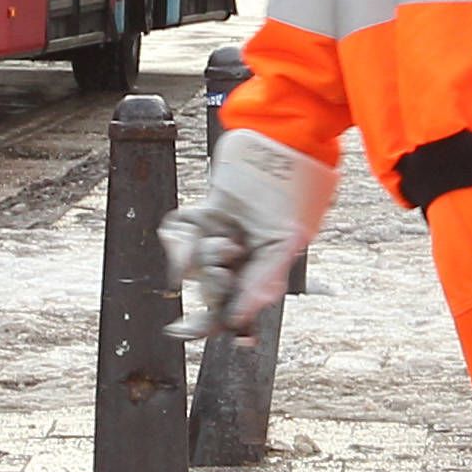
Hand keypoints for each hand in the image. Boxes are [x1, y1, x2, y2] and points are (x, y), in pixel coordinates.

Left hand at [164, 129, 333, 340]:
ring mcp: (228, 230)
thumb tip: (244, 318)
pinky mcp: (210, 207)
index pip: (244, 303)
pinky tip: (183, 230)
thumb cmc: (293, 183)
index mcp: (270, 263)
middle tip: (205, 290)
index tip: (203, 336)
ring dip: (201, 254)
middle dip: (211, 285)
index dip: (226, 323)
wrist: (281, 134)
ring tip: (222, 238)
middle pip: (215, 287)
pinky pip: (182, 231)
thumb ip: (264, 279)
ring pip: (195, 262)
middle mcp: (248, 251)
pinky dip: (177, 235)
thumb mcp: (286, 238)